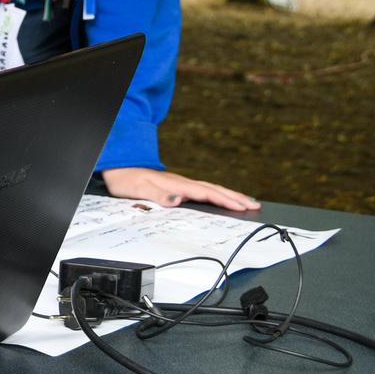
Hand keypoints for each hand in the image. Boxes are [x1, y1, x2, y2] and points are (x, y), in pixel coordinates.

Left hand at [102, 166, 259, 211]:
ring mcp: (181, 183)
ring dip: (230, 195)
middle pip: (214, 189)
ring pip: (211, 188)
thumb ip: (158, 195)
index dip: (226, 201)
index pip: (206, 193)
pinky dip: (217, 194)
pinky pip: (203, 190)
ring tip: (247, 202)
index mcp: (176, 185)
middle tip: (255, 205)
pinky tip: (221, 199)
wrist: (119, 167)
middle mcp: (182, 183)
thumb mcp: (138, 189)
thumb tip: (178, 201)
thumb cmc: (126, 179)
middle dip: (236, 198)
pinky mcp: (178, 186)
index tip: (243, 207)